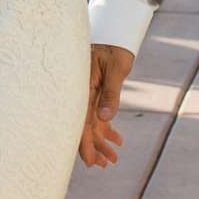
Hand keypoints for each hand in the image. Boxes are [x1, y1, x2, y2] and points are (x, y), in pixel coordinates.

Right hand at [79, 45, 131, 167]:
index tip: (90, 161)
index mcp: (83, 89)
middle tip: (104, 166)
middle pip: (85, 127)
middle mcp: (83, 94)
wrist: (114, 33)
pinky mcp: (96, 93)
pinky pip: (99, 116)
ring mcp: (89, 95)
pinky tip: (118, 141)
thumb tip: (104, 118)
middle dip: (94, 147)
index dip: (84, 143)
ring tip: (112, 160)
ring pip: (93, 124)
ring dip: (102, 141)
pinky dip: (107, 129)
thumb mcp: (115, 69)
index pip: (80, 122)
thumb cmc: (114, 48)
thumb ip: (111, 94)